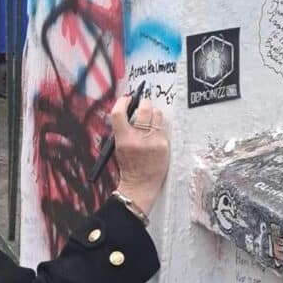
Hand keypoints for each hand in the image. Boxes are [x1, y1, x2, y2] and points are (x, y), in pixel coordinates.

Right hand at [111, 95, 169, 216]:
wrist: (141, 183)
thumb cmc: (129, 166)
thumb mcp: (119, 147)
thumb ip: (123, 130)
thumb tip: (130, 111)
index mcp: (123, 139)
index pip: (119, 113)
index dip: (123, 101)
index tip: (127, 98)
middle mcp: (138, 138)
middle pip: (144, 108)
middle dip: (143, 103)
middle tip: (142, 105)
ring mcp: (153, 140)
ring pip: (157, 114)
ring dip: (153, 113)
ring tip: (150, 120)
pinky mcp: (164, 144)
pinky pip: (163, 128)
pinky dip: (158, 128)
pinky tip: (155, 135)